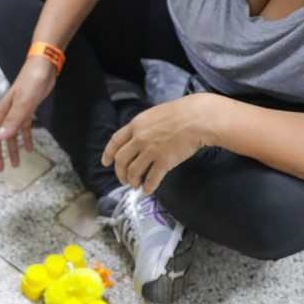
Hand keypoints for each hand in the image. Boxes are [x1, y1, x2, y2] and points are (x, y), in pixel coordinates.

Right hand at [0, 56, 56, 170]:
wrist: (43, 66)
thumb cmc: (32, 81)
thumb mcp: (23, 103)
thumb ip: (12, 121)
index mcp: (2, 112)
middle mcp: (6, 113)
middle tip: (1, 169)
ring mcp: (17, 111)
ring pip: (10, 135)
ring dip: (11, 150)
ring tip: (15, 164)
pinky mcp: (27, 109)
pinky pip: (23, 128)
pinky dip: (25, 139)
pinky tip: (29, 148)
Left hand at [100, 93, 218, 193]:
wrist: (198, 118)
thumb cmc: (181, 113)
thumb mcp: (155, 114)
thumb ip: (144, 126)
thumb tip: (138, 138)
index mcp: (136, 125)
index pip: (115, 142)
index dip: (108, 154)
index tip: (106, 162)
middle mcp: (139, 139)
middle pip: (121, 160)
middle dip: (120, 173)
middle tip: (123, 180)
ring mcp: (151, 151)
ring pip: (133, 172)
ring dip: (133, 181)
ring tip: (136, 185)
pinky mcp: (164, 162)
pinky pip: (151, 179)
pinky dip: (148, 187)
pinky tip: (148, 190)